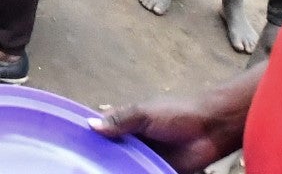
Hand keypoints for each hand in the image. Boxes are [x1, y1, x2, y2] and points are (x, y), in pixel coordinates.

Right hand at [91, 90, 249, 170]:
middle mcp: (133, 142)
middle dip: (99, 161)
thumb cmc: (177, 114)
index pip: (102, 132)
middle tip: (82, 169)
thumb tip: (90, 125)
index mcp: (127, 124)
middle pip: (110, 154)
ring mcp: (145, 159)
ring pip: (124, 167)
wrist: (211, 129)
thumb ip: (120, 120)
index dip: (89, 138)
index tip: (70, 148)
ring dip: (115, 170)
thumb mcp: (145, 114)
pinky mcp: (158, 171)